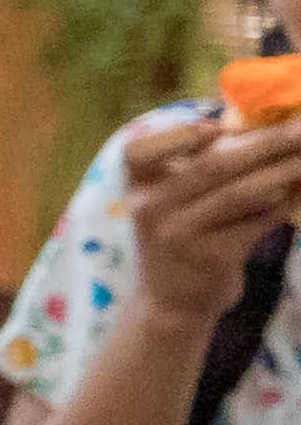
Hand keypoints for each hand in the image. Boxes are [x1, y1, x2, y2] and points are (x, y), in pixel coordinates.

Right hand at [117, 106, 300, 326]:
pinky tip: (297, 192)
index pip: (140, 152)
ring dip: (282, 171)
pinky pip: (255, 222)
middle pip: (212, 165)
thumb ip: (200, 164)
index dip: (178, 136)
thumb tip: (263, 125)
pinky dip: (282, 204)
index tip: (216, 128)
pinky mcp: (210, 257)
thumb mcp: (173, 200)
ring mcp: (178, 235)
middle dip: (264, 143)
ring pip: (240, 193)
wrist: (173, 299)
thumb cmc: (182, 233)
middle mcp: (150, 208)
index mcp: (138, 185)